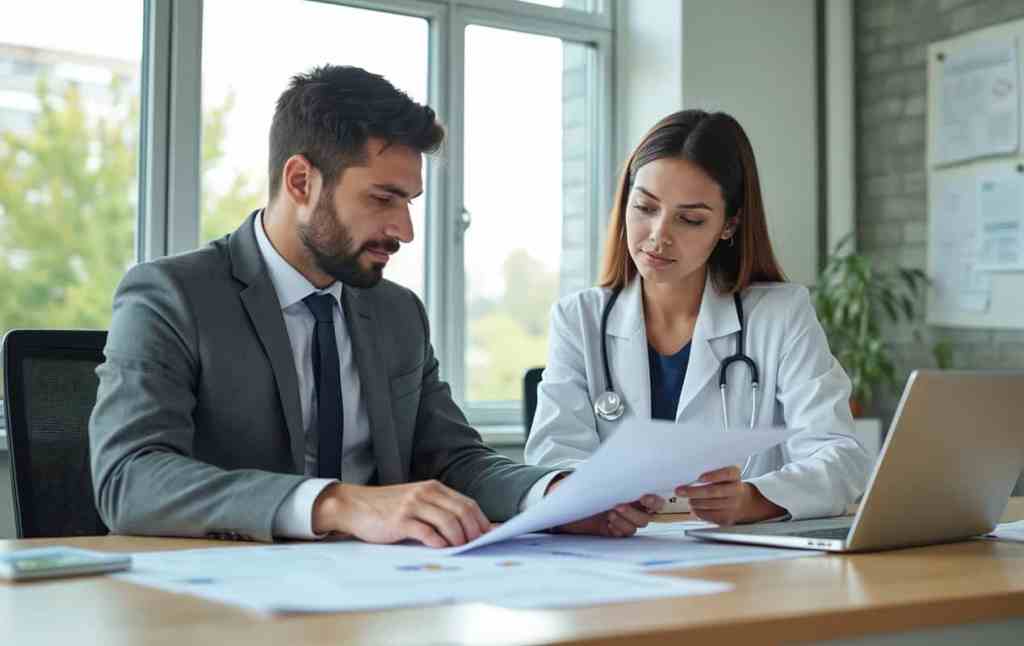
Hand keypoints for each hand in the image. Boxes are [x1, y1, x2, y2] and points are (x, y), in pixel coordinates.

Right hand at [312, 480, 491, 547]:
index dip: (482, 521)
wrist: (355, 506)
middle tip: (477, 547)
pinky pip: (427, 532)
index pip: (467, 503)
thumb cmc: (388, 508)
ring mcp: (413, 505)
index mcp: (434, 488)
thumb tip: (468, 529)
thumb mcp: (417, 502)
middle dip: (474, 532)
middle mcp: (426, 493)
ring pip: (448, 522)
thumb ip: (439, 511)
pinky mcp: (400, 520)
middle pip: (462, 512)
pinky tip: (442, 549)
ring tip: (461, 550)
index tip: (490, 536)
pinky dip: (439, 542)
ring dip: (459, 539)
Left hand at [545, 475, 664, 536]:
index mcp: (631, 491)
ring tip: (610, 513)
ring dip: (626, 519)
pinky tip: (609, 523)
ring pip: (638, 524)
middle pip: (648, 514)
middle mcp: (632, 505)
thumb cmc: (581, 488)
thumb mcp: (592, 478)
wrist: (566, 505)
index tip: (643, 496)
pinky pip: (625, 533)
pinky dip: (619, 528)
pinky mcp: (615, 531)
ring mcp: (624, 519)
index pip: (653, 497)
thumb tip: (613, 465)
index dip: (654, 498)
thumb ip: (605, 475)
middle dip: (636, 510)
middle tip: (620, 504)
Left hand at [675, 466, 785, 525]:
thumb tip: (688, 474)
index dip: (713, 476)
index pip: (727, 473)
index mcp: (735, 475)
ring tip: (687, 498)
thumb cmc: (725, 484)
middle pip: (714, 491)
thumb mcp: (722, 474)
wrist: (741, 501)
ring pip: (710, 504)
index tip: (700, 477)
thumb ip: (710, 473)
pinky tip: (695, 507)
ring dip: (694, 502)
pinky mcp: (727, 518)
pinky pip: (709, 515)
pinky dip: (698, 511)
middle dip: (694, 491)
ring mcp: (733, 505)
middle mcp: (736, 490)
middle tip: (680, 491)